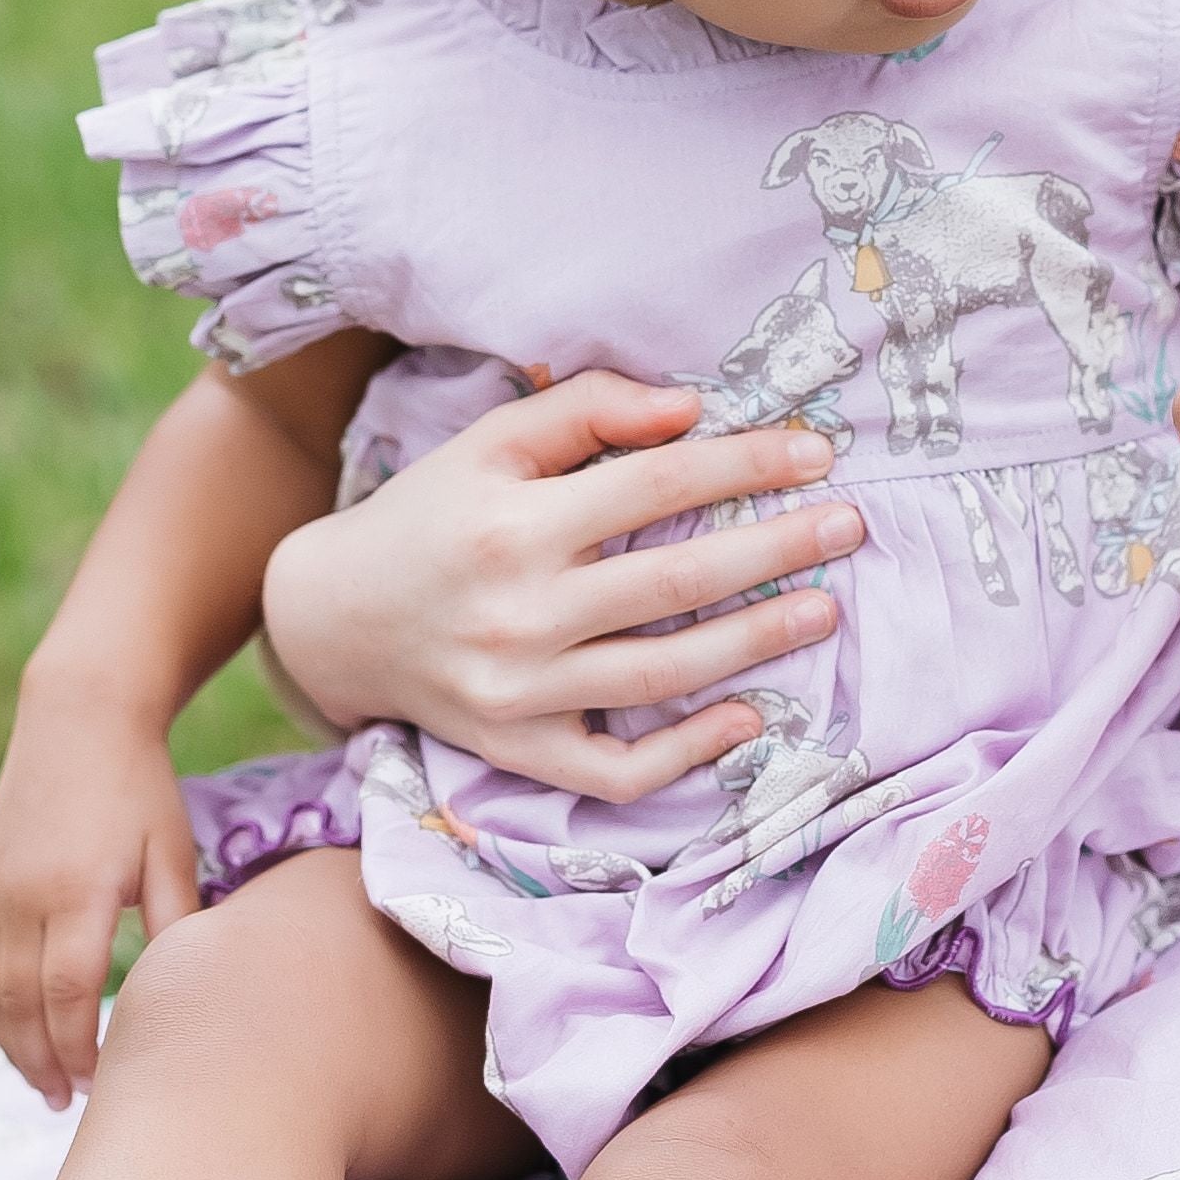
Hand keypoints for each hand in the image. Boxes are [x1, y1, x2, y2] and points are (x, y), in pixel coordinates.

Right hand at [0, 678, 205, 1105]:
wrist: (78, 719)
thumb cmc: (141, 788)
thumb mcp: (171, 852)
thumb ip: (175, 922)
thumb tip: (187, 991)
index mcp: (76, 893)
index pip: (67, 995)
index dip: (80, 1049)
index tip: (104, 1081)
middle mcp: (21, 897)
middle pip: (21, 1005)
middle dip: (43, 1062)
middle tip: (71, 1103)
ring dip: (8, 1042)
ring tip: (41, 1080)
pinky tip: (3, 1028)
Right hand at [260, 372, 860, 791]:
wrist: (331, 619)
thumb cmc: (427, 516)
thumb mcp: (489, 444)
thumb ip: (587, 411)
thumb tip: (691, 410)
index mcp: (514, 524)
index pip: (655, 487)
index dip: (744, 466)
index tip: (815, 454)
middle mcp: (519, 612)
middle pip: (676, 581)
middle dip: (777, 551)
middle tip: (849, 528)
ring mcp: (519, 693)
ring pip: (661, 674)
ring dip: (755, 643)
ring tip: (822, 611)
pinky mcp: (517, 751)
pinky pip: (616, 768)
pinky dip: (686, 752)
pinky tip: (745, 718)